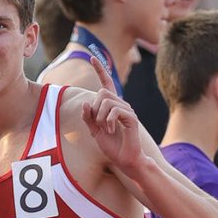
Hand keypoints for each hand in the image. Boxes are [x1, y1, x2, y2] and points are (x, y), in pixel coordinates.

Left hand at [81, 57, 142, 173]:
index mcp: (112, 106)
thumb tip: (85, 102)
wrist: (126, 160)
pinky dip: (108, 121)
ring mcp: (128, 110)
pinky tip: (111, 130)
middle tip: (98, 124)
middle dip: (95, 109)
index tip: (92, 57)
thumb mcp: (94, 132)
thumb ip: (88, 118)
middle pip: (102, 93)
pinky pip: (115, 111)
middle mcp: (121, 104)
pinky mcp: (132, 118)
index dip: (100, 70)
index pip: (106, 83)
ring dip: (101, 118)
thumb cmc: (112, 147)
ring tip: (106, 130)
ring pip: (107, 101)